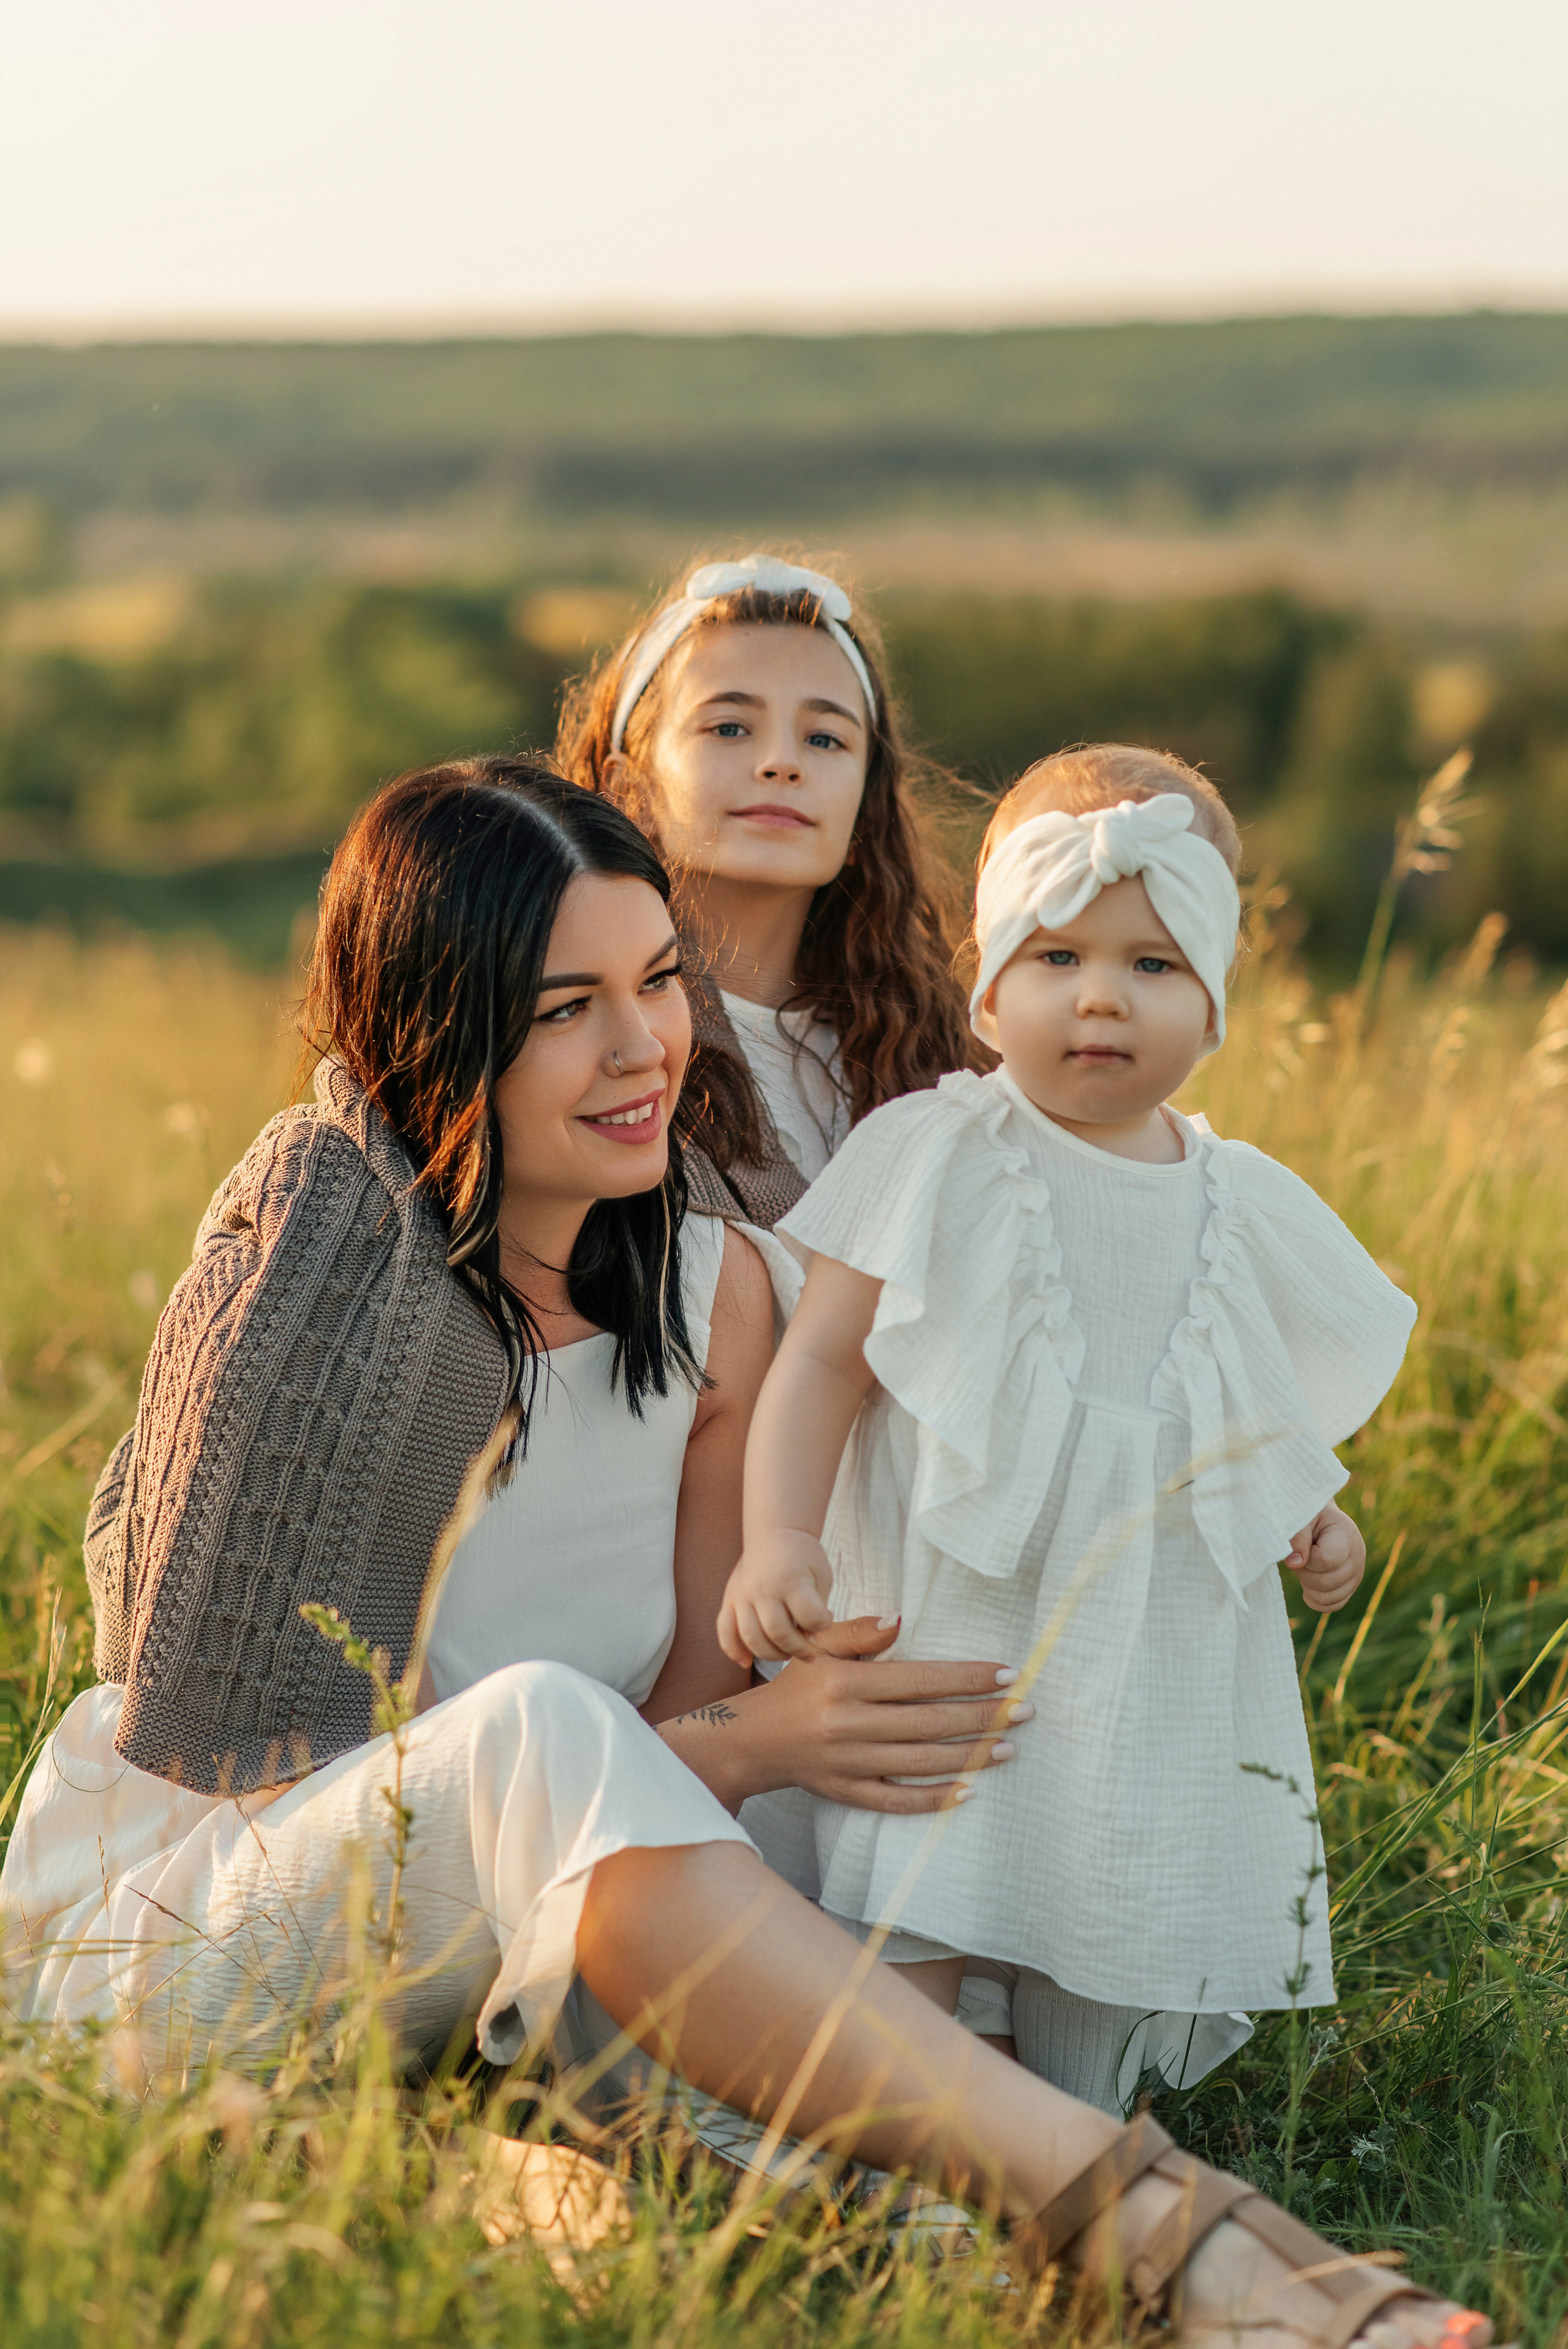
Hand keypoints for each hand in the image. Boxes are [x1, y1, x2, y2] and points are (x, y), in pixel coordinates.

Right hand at [681, 1614, 1033, 1813]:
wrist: (752, 1740)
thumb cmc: (796, 1687)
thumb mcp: (819, 1649)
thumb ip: (859, 1633)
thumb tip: (900, 1621)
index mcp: (846, 1683)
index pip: (921, 1680)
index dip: (967, 1677)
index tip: (1007, 1675)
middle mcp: (849, 1724)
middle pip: (930, 1722)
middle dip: (983, 1716)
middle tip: (1024, 1711)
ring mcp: (850, 1763)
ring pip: (921, 1760)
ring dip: (970, 1755)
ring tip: (1008, 1747)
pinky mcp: (847, 1793)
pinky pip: (898, 1800)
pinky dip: (935, 1798)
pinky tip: (969, 1789)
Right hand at [718, 1529, 834, 1665]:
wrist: (775, 1532)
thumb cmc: (803, 1556)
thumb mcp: (821, 1576)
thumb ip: (817, 1608)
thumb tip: (807, 1640)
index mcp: (791, 1580)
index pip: (809, 1617)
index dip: (823, 1625)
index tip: (827, 1619)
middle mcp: (763, 1588)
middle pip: (778, 1632)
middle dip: (798, 1649)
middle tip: (809, 1651)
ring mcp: (742, 1594)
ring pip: (750, 1637)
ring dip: (771, 1654)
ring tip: (786, 1653)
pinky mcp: (730, 1598)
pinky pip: (724, 1631)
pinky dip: (733, 1650)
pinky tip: (746, 1662)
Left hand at [1284, 1501, 1364, 1612]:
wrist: (1321, 1520)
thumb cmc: (1309, 1516)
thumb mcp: (1301, 1518)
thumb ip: (1298, 1538)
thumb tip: (1295, 1562)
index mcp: (1346, 1535)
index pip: (1327, 1560)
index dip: (1306, 1559)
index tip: (1300, 1548)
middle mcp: (1357, 1557)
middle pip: (1326, 1582)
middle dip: (1304, 1573)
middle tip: (1299, 1558)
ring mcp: (1356, 1575)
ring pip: (1328, 1598)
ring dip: (1308, 1587)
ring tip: (1305, 1568)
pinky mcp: (1349, 1588)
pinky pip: (1331, 1606)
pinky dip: (1315, 1599)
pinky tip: (1307, 1583)